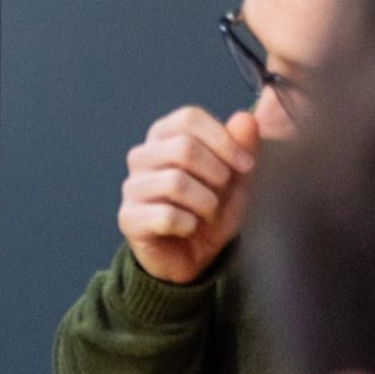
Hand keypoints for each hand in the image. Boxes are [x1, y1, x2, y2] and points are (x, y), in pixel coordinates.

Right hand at [118, 107, 261, 283]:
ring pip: (176, 183)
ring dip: (205, 204)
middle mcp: (142, 157)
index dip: (223, 139)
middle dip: (217, 175)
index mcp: (164, 137)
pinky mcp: (128, 218)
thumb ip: (242, 147)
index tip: (246, 164)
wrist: (191, 255)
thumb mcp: (236, 178)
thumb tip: (245, 118)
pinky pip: (167, 216)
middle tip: (221, 194)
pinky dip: (189, 225)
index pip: (188, 118)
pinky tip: (188, 228)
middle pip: (183, 148)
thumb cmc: (211, 209)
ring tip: (207, 214)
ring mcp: (132, 188)